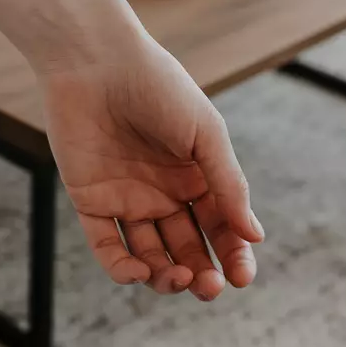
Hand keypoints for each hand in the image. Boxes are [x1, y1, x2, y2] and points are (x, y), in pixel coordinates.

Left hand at [40, 32, 264, 299]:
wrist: (95, 60)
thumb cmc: (157, 86)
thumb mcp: (205, 133)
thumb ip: (228, 184)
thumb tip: (255, 237)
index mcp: (196, 175)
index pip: (221, 229)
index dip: (234, 256)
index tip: (241, 278)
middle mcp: (163, 191)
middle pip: (187, 250)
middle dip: (201, 275)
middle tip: (208, 286)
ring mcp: (126, 197)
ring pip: (149, 256)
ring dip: (165, 277)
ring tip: (178, 276)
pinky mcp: (90, 199)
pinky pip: (106, 246)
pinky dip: (122, 268)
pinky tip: (139, 271)